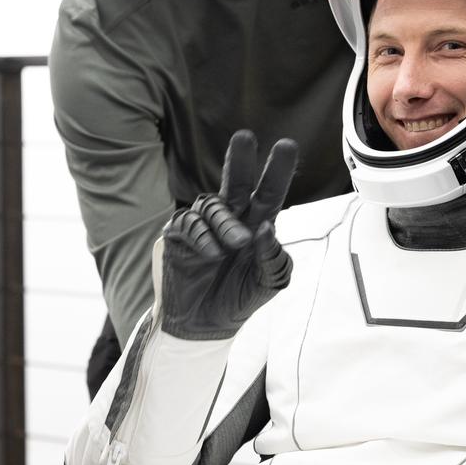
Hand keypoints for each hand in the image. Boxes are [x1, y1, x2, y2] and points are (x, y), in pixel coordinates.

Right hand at [158, 130, 297, 338]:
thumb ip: (274, 257)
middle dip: (240, 159)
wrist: (206, 327)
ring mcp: (204, 226)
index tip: (286, 145)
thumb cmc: (241, 299)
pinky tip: (212, 254)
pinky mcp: (179, 237)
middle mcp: (232, 219)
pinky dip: (202, 236)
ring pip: (213, 205)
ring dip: (226, 221)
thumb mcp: (269, 282)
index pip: (271, 192)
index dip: (278, 170)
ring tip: (236, 243)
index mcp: (258, 225)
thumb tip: (267, 228)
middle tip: (245, 138)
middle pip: (237, 182)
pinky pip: (188, 224)